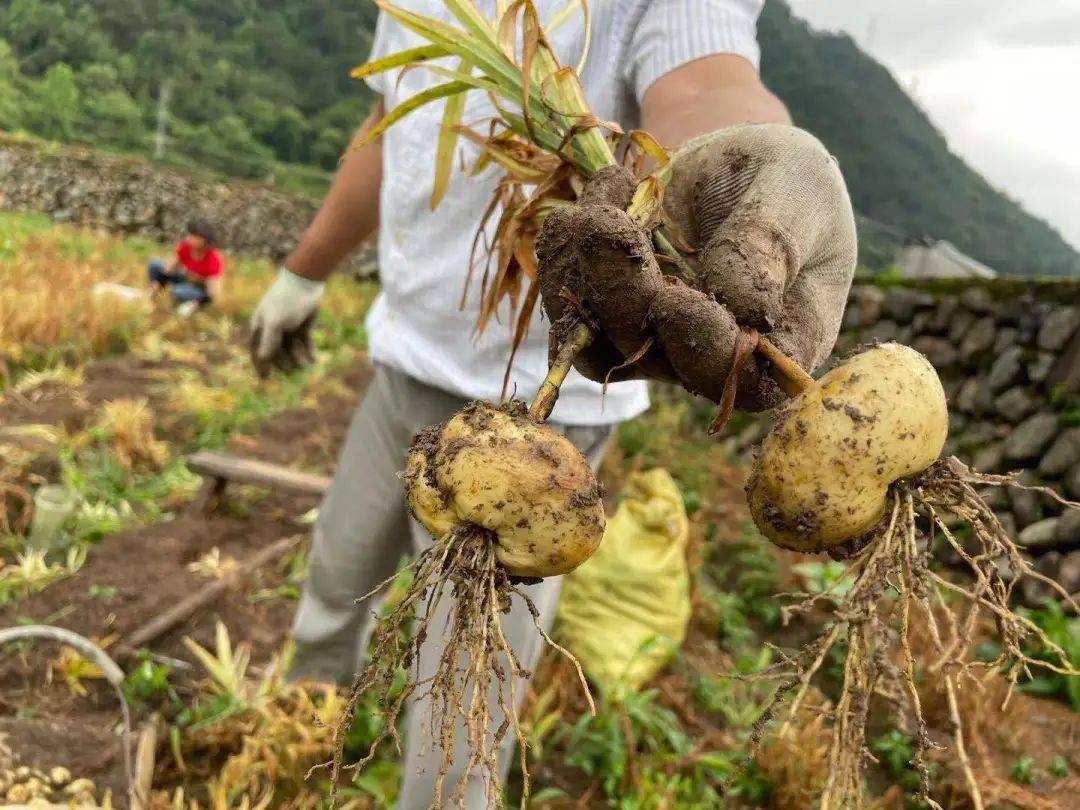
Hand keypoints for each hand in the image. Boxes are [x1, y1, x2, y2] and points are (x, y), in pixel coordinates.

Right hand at [249, 268, 324, 376]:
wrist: (305, 284)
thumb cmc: (285, 301)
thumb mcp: (275, 321)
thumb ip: (269, 340)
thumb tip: (262, 358)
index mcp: (261, 327)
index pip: (257, 351)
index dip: (261, 365)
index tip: (265, 380)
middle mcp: (273, 330)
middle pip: (276, 353)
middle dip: (283, 363)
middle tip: (291, 373)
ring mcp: (288, 329)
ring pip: (292, 350)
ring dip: (298, 358)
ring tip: (306, 366)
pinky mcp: (302, 327)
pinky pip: (304, 343)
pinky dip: (309, 351)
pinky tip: (314, 360)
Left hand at [536, 124, 856, 410]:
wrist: (736, 170)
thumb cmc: (788, 183)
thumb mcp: (794, 194)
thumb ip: (771, 244)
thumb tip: (748, 307)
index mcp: (784, 345)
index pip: (746, 382)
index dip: (704, 348)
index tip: (673, 299)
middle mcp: (716, 359)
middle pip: (658, 360)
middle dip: (622, 294)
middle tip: (605, 224)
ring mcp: (658, 345)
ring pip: (600, 345)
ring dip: (582, 278)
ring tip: (596, 205)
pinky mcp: (614, 320)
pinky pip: (571, 315)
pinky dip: (563, 263)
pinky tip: (584, 208)